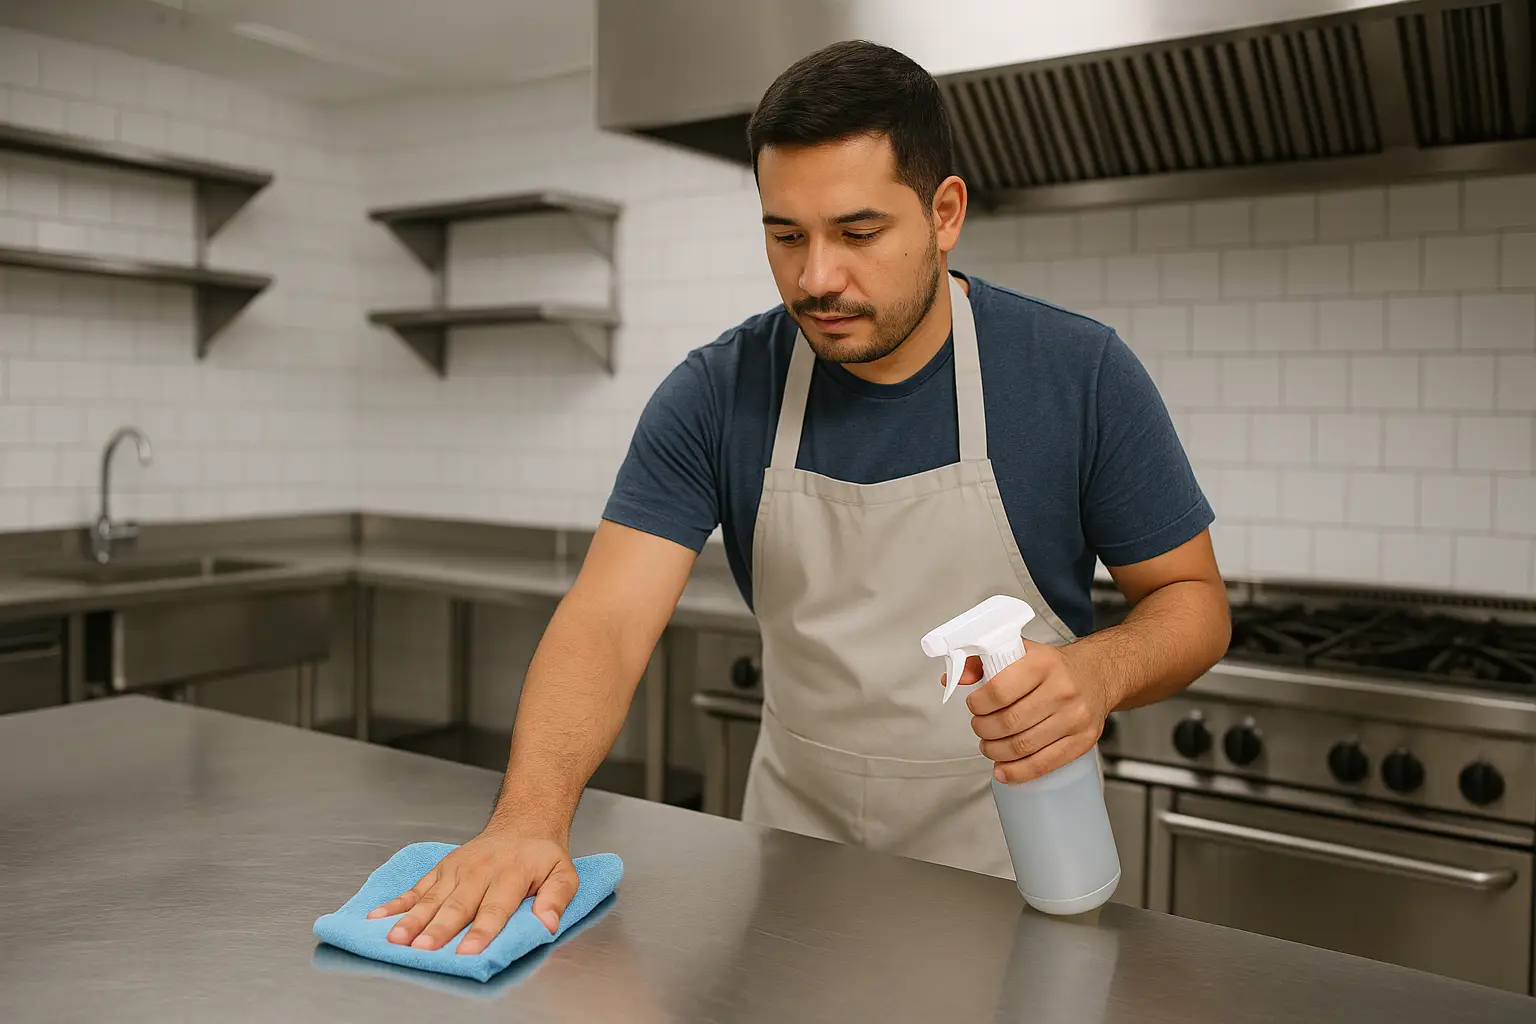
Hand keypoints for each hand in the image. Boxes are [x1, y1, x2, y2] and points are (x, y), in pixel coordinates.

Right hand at [366, 826, 578, 954]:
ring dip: (412, 919)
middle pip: (457, 905)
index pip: (495, 908)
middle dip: (439, 929)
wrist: (523, 824)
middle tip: (422, 949)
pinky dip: (396, 903)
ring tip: (395, 939)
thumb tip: (548, 922)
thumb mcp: (564, 874)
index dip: (481, 931)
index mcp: (511, 874)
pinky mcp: (441, 869)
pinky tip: (378, 917)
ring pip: (431, 898)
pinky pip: (416, 888)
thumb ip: (557, 898)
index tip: (467, 952)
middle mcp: (480, 871)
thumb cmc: (542, 856)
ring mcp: (456, 869)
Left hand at [945, 641, 1111, 783]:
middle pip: (1008, 722)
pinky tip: (1003, 770)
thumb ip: (984, 661)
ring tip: (990, 746)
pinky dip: (1018, 772)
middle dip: (984, 730)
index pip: (999, 691)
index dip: (978, 704)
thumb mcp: (1019, 652)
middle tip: (980, 727)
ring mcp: (1075, 717)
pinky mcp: (1083, 740)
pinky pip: (1045, 764)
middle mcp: (1061, 690)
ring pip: (1023, 746)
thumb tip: (956, 678)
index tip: (974, 706)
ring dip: (996, 752)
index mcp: (1042, 663)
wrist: (1096, 674)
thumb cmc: (1052, 666)